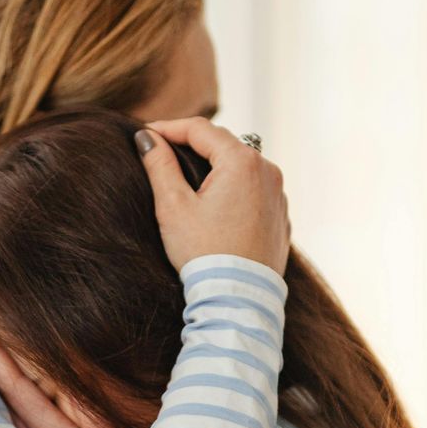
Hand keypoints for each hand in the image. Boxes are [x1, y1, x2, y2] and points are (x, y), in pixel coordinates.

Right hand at [136, 117, 289, 273]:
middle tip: (162, 150)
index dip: (169, 128)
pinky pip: (254, 190)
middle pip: (223, 144)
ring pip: (241, 166)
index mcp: (242, 161)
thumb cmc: (204, 254)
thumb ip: (160, 165)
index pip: (200, 129)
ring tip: (186, 175)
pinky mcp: (280, 217)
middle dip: (192, 144)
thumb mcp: (173, 206)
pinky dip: (233, 188)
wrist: (238, 300)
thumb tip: (147, 139)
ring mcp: (278, 194)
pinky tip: (214, 203)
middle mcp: (267, 171)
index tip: (146, 135)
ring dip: (214, 165)